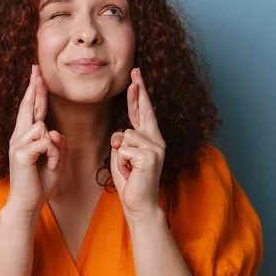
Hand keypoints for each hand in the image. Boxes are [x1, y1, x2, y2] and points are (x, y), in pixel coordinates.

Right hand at [5, 65, 64, 216]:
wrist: (27, 203)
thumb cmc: (40, 182)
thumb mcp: (54, 159)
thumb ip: (56, 143)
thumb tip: (54, 131)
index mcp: (25, 136)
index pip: (31, 108)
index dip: (34, 90)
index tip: (35, 74)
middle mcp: (18, 136)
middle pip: (28, 106)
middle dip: (34, 87)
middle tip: (36, 69)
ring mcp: (17, 143)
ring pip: (44, 127)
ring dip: (55, 148)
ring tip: (51, 164)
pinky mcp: (20, 153)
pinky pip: (45, 142)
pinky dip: (53, 155)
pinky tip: (49, 166)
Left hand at [110, 68, 166, 219]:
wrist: (139, 204)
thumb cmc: (130, 181)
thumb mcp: (122, 156)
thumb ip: (122, 142)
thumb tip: (120, 134)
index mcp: (150, 139)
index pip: (142, 112)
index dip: (139, 95)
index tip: (136, 78)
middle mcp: (156, 140)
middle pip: (144, 110)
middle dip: (139, 89)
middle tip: (136, 70)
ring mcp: (156, 147)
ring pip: (124, 135)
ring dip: (119, 154)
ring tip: (128, 168)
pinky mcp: (151, 156)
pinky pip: (124, 148)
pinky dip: (122, 161)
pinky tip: (131, 171)